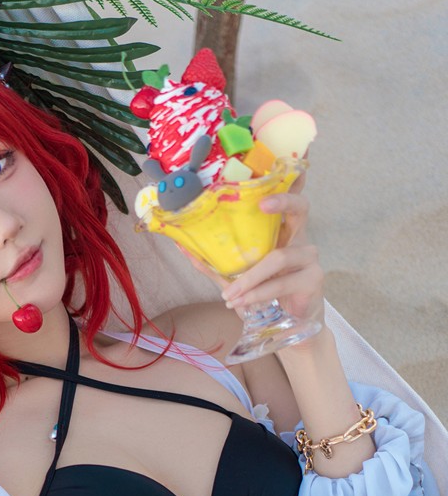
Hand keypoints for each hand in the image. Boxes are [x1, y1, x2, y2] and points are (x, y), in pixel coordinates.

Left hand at [220, 178, 325, 328]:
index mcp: (282, 230)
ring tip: (228, 295)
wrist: (288, 325)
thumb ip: (213, 262)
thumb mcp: (235, 276)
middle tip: (261, 203)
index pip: (290, 197)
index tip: (274, 170)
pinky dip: (257, 293)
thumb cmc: (264, 293)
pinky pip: (281, 283)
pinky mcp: (313, 279)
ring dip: (249, 278)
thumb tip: (181, 245)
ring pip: (278, 257)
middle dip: (282, 202)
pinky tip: (242, 302)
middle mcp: (300, 237)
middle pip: (301, 208)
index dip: (287, 181)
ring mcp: (310, 257)